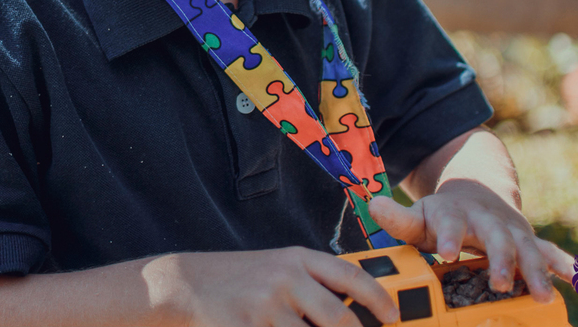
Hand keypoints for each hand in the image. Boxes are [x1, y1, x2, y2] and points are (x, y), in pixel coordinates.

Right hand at [148, 246, 399, 326]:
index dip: (380, 300)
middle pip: (339, 318)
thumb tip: (350, 308)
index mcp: (296, 258)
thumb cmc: (234, 279)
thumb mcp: (274, 267)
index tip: (394, 318)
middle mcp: (285, 277)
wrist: (183, 284)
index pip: (351, 276)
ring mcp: (267, 305)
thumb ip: (309, 282)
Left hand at [367, 180, 573, 302]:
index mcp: (453, 213)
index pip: (449, 221)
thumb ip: (398, 219)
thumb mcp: (419, 216)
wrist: (476, 193)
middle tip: (499, 282)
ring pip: (527, 247)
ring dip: (536, 270)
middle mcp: (486, 220)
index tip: (446, 252)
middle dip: (500, 259)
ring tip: (542, 295)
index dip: (448, 236)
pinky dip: (568, 266)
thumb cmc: (443, 216)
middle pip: (495, 237)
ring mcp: (511, 230)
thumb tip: (373, 204)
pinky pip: (552, 253)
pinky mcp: (530, 241)